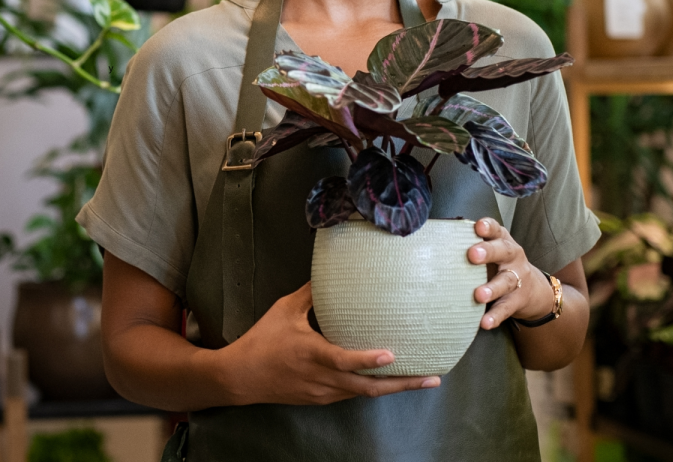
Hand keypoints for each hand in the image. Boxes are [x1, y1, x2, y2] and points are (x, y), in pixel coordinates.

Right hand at [214, 283, 441, 405]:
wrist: (241, 377)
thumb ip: (311, 294)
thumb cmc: (262, 341)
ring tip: (422, 380)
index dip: (367, 360)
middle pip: (368, 387)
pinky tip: (389, 380)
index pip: (344, 361)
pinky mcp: (322, 398)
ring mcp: (323, 392)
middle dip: (402, 384)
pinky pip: (352, 394)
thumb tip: (332, 273)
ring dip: (393, 388)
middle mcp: (322, 378)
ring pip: (364, 393)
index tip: (391, 356)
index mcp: (312, 354)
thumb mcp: (284, 310)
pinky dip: (373, 387)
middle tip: (431, 377)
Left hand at [468, 217, 551, 329]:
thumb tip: (431, 243)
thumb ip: (469, 245)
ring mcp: (517, 278)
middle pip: (503, 251)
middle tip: (472, 255)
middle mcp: (512, 257)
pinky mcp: (518, 300)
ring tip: (479, 295)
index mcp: (502, 241)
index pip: (496, 230)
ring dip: (492, 288)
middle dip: (488, 252)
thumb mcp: (490, 251)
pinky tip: (485, 322)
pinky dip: (495, 315)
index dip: (488, 227)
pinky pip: (506, 308)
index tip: (478, 227)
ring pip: (506, 281)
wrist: (532, 290)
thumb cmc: (498, 265)